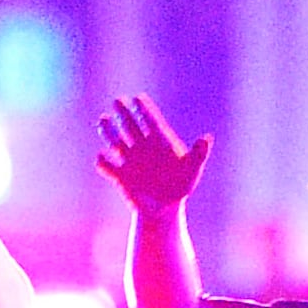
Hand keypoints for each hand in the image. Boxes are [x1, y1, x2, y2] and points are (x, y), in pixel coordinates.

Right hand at [95, 95, 213, 214]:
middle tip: (117, 101)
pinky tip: (101, 157)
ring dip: (108, 131)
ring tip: (103, 120)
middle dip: (123, 113)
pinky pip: (107, 166)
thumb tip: (206, 138)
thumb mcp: (192, 171)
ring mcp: (130, 161)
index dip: (143, 109)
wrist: (163, 209)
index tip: (138, 98)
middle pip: (130, 125)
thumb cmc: (180, 188)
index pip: (149, 121)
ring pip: (115, 141)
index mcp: (159, 142)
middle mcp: (142, 148)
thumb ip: (198, 155)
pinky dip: (102, 161)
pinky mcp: (120, 176)